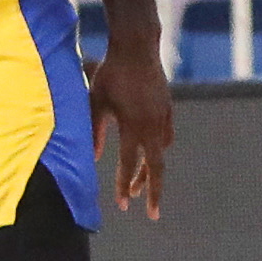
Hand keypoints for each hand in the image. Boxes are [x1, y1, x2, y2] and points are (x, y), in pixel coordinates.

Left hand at [90, 40, 174, 217]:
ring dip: (150, 171)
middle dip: (152, 192)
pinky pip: (166, 136)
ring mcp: (163, 116)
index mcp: (133, 125)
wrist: (137, 47)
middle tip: (151, 213)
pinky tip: (153, 155)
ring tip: (141, 187)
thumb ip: (94, 130)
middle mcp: (152, 125)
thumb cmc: (110, 73)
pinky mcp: (168, 108)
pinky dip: (158, 150)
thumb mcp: (95, 101)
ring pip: (160, 153)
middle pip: (155, 167)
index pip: (128, 164)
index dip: (123, 185)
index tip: (121, 204)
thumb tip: (93, 156)